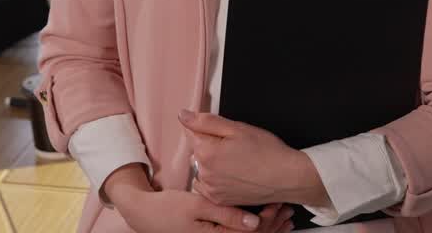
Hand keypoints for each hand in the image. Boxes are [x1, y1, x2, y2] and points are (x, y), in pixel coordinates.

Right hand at [105, 165, 292, 232]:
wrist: (145, 215)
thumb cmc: (168, 209)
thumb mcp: (197, 206)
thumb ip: (227, 214)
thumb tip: (254, 222)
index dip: (270, 219)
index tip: (278, 203)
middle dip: (274, 224)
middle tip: (286, 208)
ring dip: (268, 228)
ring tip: (282, 215)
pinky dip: (254, 228)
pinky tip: (263, 221)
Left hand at [179, 110, 327, 208]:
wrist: (287, 177)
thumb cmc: (267, 151)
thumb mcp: (237, 128)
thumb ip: (206, 121)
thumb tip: (183, 115)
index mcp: (206, 151)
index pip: (191, 132)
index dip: (209, 129)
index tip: (224, 134)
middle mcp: (205, 173)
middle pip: (197, 151)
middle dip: (211, 146)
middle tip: (236, 148)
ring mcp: (211, 189)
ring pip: (203, 168)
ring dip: (212, 164)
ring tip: (237, 163)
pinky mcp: (219, 200)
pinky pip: (209, 185)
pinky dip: (217, 179)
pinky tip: (234, 175)